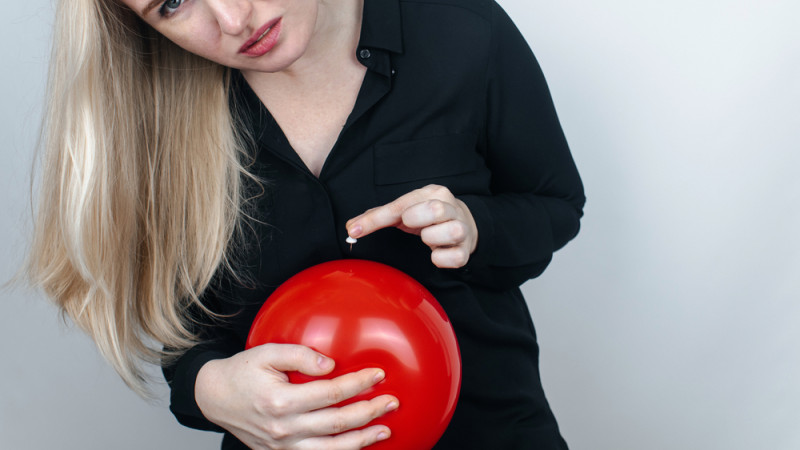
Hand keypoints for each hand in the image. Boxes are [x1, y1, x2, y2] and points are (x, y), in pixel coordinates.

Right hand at [195, 343, 397, 449]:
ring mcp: (282, 446)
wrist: (214, 397)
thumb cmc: (241, 372)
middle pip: (337, 423)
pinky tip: (357, 446)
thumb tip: (330, 364)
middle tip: (391, 402)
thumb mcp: (266, 352)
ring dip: (361, 441)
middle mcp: (283, 428)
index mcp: (281, 400)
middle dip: (369, 413)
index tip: (378, 375)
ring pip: (331, 449)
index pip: (331, 393)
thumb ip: (299, 355)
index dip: (358, 384)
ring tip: (384, 430)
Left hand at [346, 184, 477, 268]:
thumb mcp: (406, 210)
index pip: (401, 204)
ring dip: (433, 239)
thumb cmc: (428, 217)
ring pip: (452, 231)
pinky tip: (436, 254)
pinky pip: (456, 258)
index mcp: (434, 193)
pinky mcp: (465, 250)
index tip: (355, 230)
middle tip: (412, 226)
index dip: (376, 219)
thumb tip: (352, 227)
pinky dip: (442, 259)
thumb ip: (379, 217)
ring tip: (428, 239)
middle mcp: (451, 208)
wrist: (465, 224)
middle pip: (435, 210)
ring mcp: (461, 229)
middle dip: (417, 219)